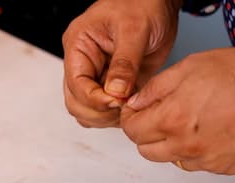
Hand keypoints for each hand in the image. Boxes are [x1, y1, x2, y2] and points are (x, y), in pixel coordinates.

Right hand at [62, 0, 180, 127]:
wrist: (159, 3)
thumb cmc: (142, 4)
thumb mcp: (134, 30)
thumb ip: (124, 64)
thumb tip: (115, 93)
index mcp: (79, 46)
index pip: (76, 84)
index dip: (95, 99)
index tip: (117, 102)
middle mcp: (84, 63)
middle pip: (76, 102)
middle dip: (98, 112)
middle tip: (123, 108)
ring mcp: (98, 76)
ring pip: (87, 110)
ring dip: (106, 118)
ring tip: (128, 109)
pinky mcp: (114, 85)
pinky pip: (105, 109)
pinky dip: (116, 116)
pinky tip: (131, 109)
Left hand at [120, 48, 234, 173]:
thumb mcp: (190, 67)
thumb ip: (156, 88)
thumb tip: (135, 103)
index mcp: (172, 119)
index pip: (132, 131)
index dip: (129, 119)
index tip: (136, 112)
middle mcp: (186, 146)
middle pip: (146, 151)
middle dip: (145, 134)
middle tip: (158, 117)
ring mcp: (206, 160)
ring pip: (171, 160)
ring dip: (170, 144)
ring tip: (188, 123)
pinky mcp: (224, 168)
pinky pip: (198, 165)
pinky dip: (196, 152)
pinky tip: (210, 132)